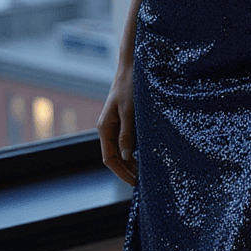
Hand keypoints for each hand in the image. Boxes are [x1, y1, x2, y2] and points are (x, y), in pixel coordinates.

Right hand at [98, 65, 137, 186]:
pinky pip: (126, 142)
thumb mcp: (130, 112)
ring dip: (130, 162)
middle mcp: (108, 129)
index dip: (121, 172)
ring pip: (120, 151)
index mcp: (105, 128)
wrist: (133, 68)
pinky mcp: (124, 121)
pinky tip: (145, 156)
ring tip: (145, 173)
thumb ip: (127, 135)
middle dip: (126, 170)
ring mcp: (116, 126)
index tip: (134, 182)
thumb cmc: (131, 88)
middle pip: (114, 158)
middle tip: (142, 182)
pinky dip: (134, 152)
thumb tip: (125, 157)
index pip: (109, 159)